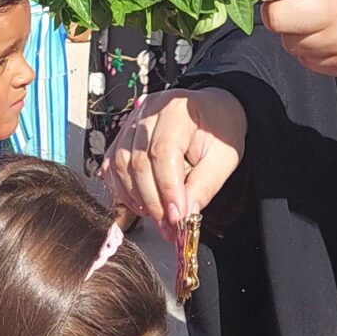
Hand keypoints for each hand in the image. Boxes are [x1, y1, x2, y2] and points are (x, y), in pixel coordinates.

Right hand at [103, 87, 246, 234]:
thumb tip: (185, 215)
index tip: (177, 217)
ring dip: (136, 198)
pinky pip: (112, 165)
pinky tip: (141, 202)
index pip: (163, 152)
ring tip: (158, 216)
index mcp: (178, 109)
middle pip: (138, 161)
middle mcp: (149, 111)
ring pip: (120, 165)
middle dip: (153, 201)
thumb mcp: (224, 157)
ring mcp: (132, 121)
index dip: (168, 189)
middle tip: (169, 227)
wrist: (212, 111)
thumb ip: (205, 185)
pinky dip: (123, 189)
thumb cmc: (220, 129)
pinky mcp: (123, 134)